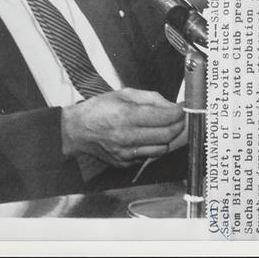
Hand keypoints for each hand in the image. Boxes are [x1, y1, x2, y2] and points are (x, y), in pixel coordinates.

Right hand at [61, 88, 184, 168]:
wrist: (77, 130)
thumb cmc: (98, 109)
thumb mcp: (122, 94)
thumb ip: (149, 98)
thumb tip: (170, 105)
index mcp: (126, 115)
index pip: (164, 117)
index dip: (178, 113)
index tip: (181, 109)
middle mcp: (127, 136)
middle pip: (166, 135)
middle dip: (178, 126)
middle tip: (179, 119)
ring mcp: (126, 152)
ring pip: (161, 149)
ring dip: (167, 138)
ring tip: (164, 128)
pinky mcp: (125, 163)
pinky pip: (148, 156)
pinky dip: (153, 146)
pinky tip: (147, 137)